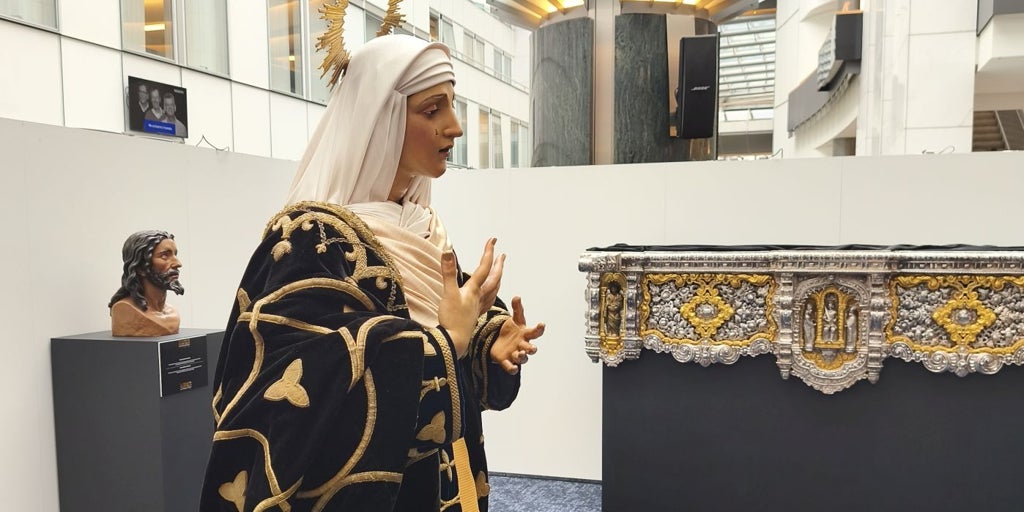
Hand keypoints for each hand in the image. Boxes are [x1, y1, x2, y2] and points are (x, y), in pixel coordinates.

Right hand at [438, 238, 504, 356]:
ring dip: (497, 279)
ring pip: (493, 290)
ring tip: (499, 272)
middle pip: (493, 278)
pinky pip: (488, 302)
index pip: (484, 267)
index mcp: (473, 290)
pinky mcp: (474, 316)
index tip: (493, 240)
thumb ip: (448, 273)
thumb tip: (448, 252)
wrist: (454, 342)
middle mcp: (479, 297)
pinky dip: (491, 295)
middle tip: (503, 255)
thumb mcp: (448, 293)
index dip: (488, 252)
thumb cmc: (451, 319)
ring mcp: (478, 307)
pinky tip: (489, 296)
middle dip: (498, 265)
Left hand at [490, 296, 543, 374]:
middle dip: (532, 349)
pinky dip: (512, 369)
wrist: (499, 342)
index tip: (542, 324)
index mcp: (525, 335)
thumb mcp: (514, 319)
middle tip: (530, 347)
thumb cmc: (511, 331)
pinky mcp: (506, 362)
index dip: (539, 329)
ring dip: (522, 357)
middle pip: (531, 349)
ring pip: (523, 359)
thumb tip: (517, 296)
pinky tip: (512, 367)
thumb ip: (517, 309)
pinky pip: (511, 368)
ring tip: (518, 353)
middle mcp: (522, 346)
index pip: (535, 332)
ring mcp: (515, 355)